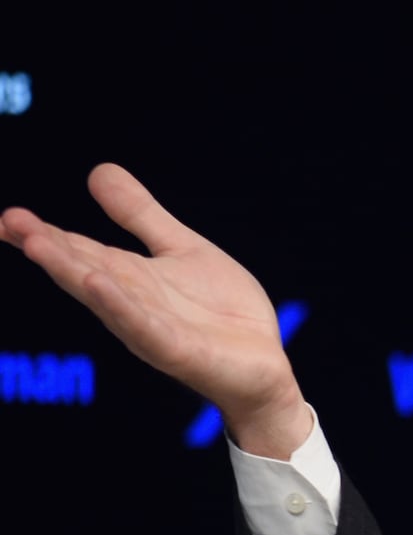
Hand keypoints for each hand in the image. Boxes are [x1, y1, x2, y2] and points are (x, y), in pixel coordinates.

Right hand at [1, 164, 309, 456]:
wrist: (264, 364)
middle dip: (48, 249)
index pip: (80, 251)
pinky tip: (98, 284)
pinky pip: (145, 327)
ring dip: (72, 272)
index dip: (44, 234)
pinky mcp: (179, 351)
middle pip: (83, 271)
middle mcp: (131, 304)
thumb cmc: (220, 312)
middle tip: (10, 222)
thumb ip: (140, 215)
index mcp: (129, 278)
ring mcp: (152, 329)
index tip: (8, 216)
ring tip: (38, 244)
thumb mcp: (181, 248)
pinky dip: (121, 307)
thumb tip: (99, 170)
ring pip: (105, 298)